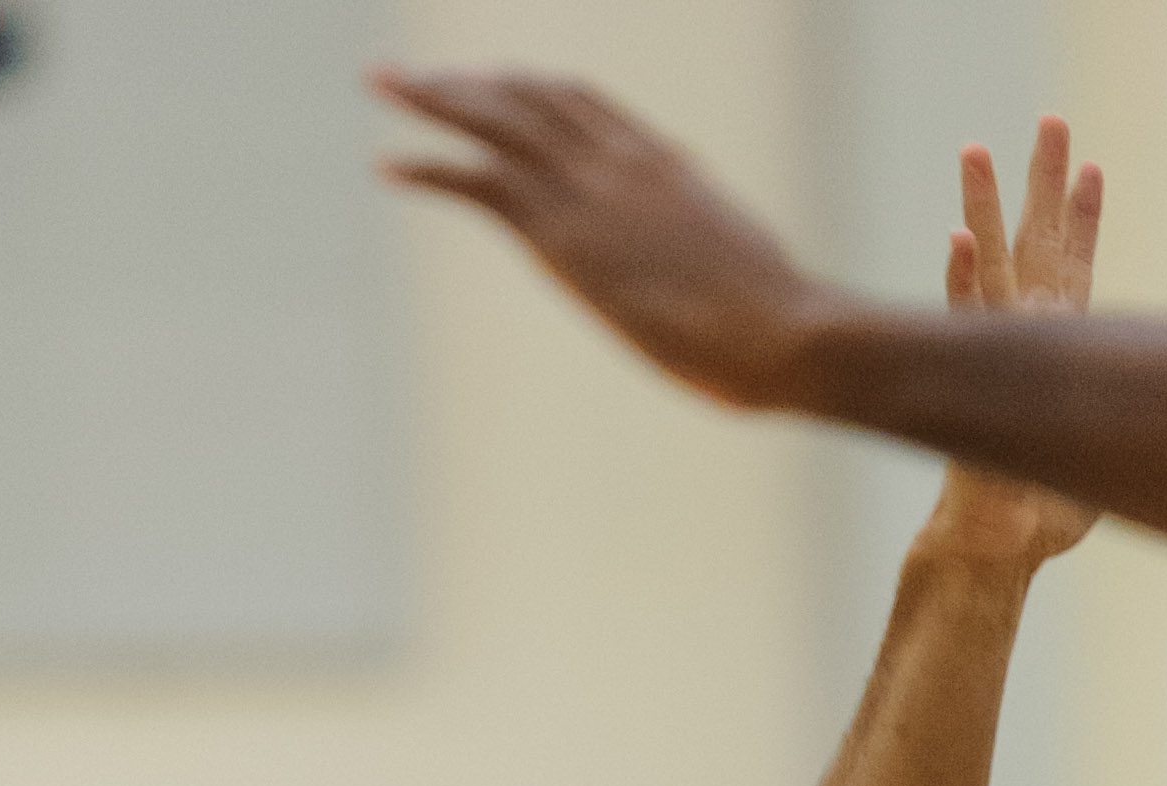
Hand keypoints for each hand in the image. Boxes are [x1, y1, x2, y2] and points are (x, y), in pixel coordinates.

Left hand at [372, 70, 821, 405]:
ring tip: (381, 83)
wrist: (785, 331)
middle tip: (413, 73)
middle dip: (467, 80)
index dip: (534, 88)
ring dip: (430, 98)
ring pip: (493, 120)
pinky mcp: (564, 235)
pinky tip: (386, 165)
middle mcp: (621, 162)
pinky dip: (428, 168)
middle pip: (529, 96)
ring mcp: (590, 193)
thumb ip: (720, 256)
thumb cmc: (783, 324)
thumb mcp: (749, 271)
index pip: (588, 104)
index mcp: (665, 164)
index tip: (496, 81)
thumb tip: (741, 276)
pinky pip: (478, 182)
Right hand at [917, 119, 1103, 572]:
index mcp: (1056, 353)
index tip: (1094, 168)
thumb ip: (1131, 429)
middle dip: (1042, 182)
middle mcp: (1021, 342)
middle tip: (1052, 120)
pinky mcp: (963, 386)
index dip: (1083, 221)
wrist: (992, 553)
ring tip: (976, 147)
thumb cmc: (1042, 522)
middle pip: (1035, 244)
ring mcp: (988, 358)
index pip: (1073, 271)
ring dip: (986, 206)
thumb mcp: (1107, 462)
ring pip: (991, 267)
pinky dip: (962, 281)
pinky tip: (959, 239)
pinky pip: (962, 324)